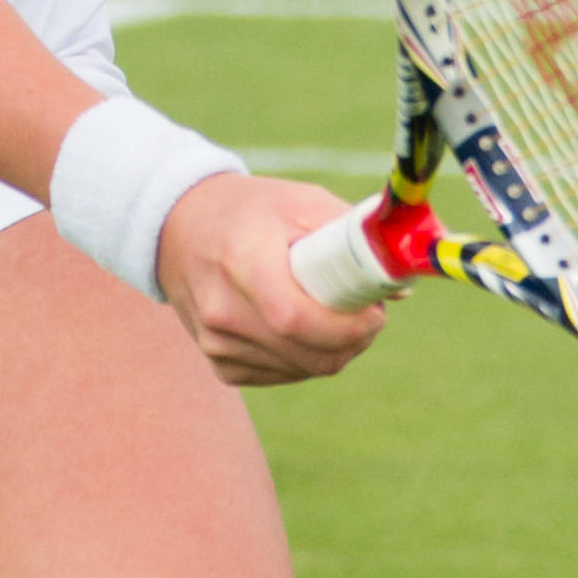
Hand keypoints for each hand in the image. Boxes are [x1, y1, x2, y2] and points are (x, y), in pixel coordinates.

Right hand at [156, 170, 385, 389]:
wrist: (178, 228)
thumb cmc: (250, 211)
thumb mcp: (301, 202)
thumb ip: (353, 236)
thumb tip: (400, 286)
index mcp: (242, 262)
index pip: (297, 319)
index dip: (347, 327)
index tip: (375, 313)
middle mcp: (222, 310)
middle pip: (307, 354)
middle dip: (353, 341)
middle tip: (367, 316)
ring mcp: (217, 342)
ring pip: (301, 370)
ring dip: (332, 351)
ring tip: (332, 313)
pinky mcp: (220, 363)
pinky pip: (282, 375)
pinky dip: (304, 357)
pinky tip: (300, 326)